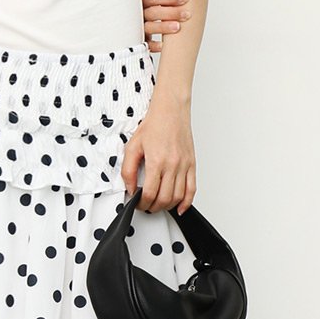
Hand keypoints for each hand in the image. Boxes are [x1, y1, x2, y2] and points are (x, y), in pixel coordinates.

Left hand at [121, 95, 195, 214]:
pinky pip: (192, 189)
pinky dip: (186, 202)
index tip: (137, 203)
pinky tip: (180, 207)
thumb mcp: (133, 146)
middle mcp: (173, 165)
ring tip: (158, 204)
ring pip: (178, 197)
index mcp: (157, 161)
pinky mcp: (192, 164)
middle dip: (153, 207)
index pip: (150, 193)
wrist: (171, 111)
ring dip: (167, 206)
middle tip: (146, 205)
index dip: (142, 203)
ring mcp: (184, 166)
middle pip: (165, 199)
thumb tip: (130, 188)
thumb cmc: (154, 125)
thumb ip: (128, 170)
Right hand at [141, 0, 189, 52]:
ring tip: (177, 27)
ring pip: (149, 27)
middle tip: (186, 14)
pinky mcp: (140, 40)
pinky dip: (154, 45)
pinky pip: (145, 44)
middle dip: (171, 12)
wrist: (134, 25)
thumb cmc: (149, 8)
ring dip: (163, 27)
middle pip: (153, 12)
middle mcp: (139, 13)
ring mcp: (139, 27)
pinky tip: (163, 45)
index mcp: (142, 0)